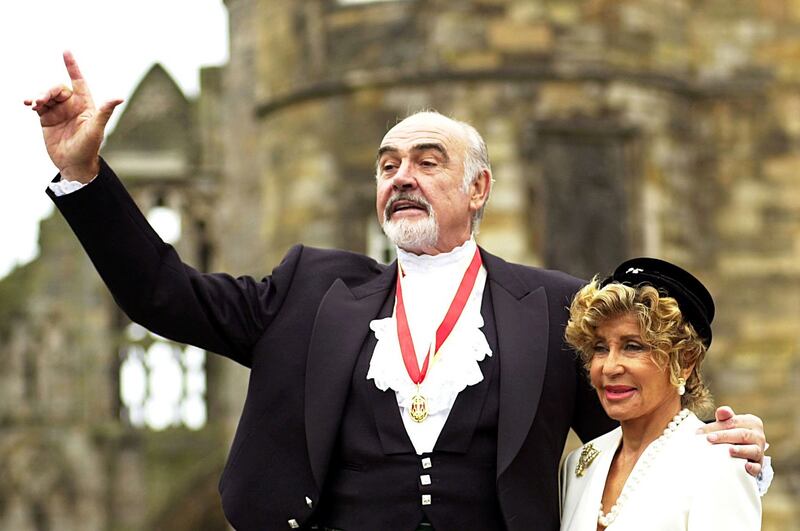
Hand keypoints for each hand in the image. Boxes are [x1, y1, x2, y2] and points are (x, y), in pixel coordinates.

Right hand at [24, 51, 122, 182]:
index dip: (73, 67)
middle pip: (58, 89)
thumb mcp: (96, 129)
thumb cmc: (89, 148)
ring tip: (34, 104)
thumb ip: (104, 111)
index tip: (66, 52)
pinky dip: (32, 102)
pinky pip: (38, 105)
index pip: (78, 81)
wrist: (74, 165)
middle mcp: (72, 105)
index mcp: (85, 105)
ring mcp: (59, 111)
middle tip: (41, 100)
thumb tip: (119, 97)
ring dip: (39, 96)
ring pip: (47, 96)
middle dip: (48, 91)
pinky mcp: (47, 119)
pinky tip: (28, 104)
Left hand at [698, 406, 766, 477]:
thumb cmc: (733, 432)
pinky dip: (753, 467)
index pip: (733, 422)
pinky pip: (757, 466)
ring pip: (752, 450)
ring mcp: (759, 451)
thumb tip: (721, 410)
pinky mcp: (758, 465)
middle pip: (742, 434)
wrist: (743, 449)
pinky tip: (746, 466)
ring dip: (740, 450)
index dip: (716, 426)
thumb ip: (724, 417)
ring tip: (729, 450)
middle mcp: (758, 436)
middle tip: (709, 438)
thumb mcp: (728, 423)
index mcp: (752, 422)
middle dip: (724, 436)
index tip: (700, 432)